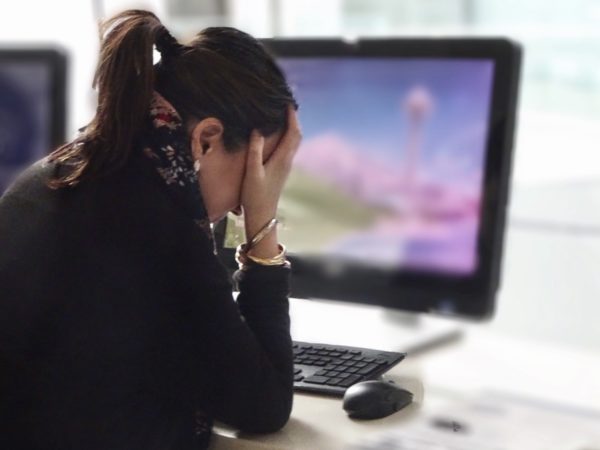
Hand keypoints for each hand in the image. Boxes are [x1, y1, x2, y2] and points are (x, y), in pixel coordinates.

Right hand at [241, 106, 301, 246]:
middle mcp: (287, 160)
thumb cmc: (255, 195)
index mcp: (282, 159)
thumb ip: (255, 150)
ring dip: (291, 127)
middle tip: (286, 104)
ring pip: (293, 142)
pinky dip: (286, 136)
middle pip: (296, 135)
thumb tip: (258, 129)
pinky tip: (277, 134)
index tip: (288, 102)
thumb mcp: (252, 172)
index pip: (293, 133)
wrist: (262, 215)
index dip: (292, 117)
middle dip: (294, 119)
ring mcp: (286, 166)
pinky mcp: (281, 170)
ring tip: (282, 115)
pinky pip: (288, 147)